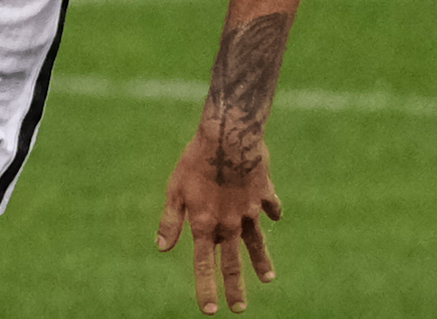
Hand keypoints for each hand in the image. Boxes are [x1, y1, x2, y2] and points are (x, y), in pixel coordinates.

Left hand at [157, 125, 281, 314]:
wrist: (228, 136)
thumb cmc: (195, 160)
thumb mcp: (175, 189)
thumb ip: (171, 221)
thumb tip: (161, 248)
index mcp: (205, 224)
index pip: (203, 265)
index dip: (206, 288)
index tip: (209, 310)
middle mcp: (228, 223)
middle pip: (232, 262)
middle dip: (235, 287)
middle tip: (239, 308)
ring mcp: (249, 210)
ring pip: (256, 242)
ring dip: (261, 261)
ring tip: (268, 279)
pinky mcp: (263, 193)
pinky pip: (270, 206)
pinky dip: (273, 212)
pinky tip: (275, 217)